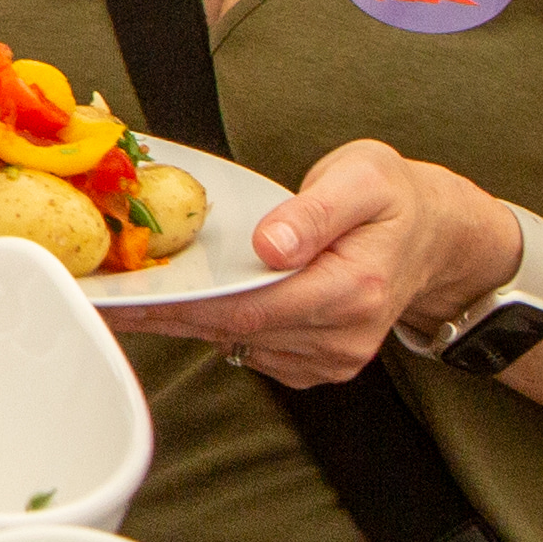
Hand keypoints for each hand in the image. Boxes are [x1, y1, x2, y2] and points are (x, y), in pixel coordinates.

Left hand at [106, 135, 506, 387]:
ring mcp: (332, 357)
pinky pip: (254, 351)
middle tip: (108, 299)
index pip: (253, 307)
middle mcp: (343, 336)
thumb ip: (315, 211)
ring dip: (185, 322)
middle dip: (169, 314)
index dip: (186, 304)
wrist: (434, 236)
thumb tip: (270, 245)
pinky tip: (183, 305)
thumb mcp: (363, 177)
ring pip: (239, 344)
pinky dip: (215, 328)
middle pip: (236, 329)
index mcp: (354, 290)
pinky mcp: (318, 364)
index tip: (132, 297)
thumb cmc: (393, 198)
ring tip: (131, 297)